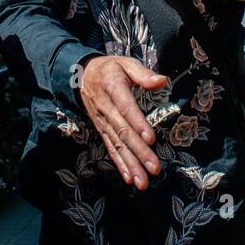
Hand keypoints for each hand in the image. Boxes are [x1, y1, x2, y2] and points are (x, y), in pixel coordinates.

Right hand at [78, 55, 167, 189]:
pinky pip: (111, 149)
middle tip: (154, 168)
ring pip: (118, 145)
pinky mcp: (102, 130)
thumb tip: (162, 81)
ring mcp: (102, 122)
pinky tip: (130, 178)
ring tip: (143, 182)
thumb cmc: (109, 68)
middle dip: (139, 152)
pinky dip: (120, 165)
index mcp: (113, 88)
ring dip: (131, 165)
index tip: (150, 139)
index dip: (138, 123)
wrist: (81, 75)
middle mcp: (106, 108)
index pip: (126, 108)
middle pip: (123, 132)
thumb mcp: (125, 62)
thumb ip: (143, 73)